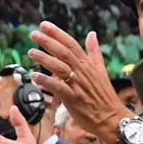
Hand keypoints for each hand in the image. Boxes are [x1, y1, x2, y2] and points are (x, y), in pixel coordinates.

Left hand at [30, 24, 129, 143]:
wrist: (111, 118)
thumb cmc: (104, 96)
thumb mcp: (101, 70)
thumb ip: (94, 51)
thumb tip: (92, 34)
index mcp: (87, 64)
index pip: (71, 44)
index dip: (57, 33)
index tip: (44, 25)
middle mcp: (82, 72)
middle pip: (64, 53)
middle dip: (48, 42)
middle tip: (34, 34)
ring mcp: (78, 85)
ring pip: (60, 68)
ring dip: (45, 59)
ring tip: (31, 52)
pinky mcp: (73, 99)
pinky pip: (58, 88)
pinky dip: (46, 81)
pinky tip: (35, 76)